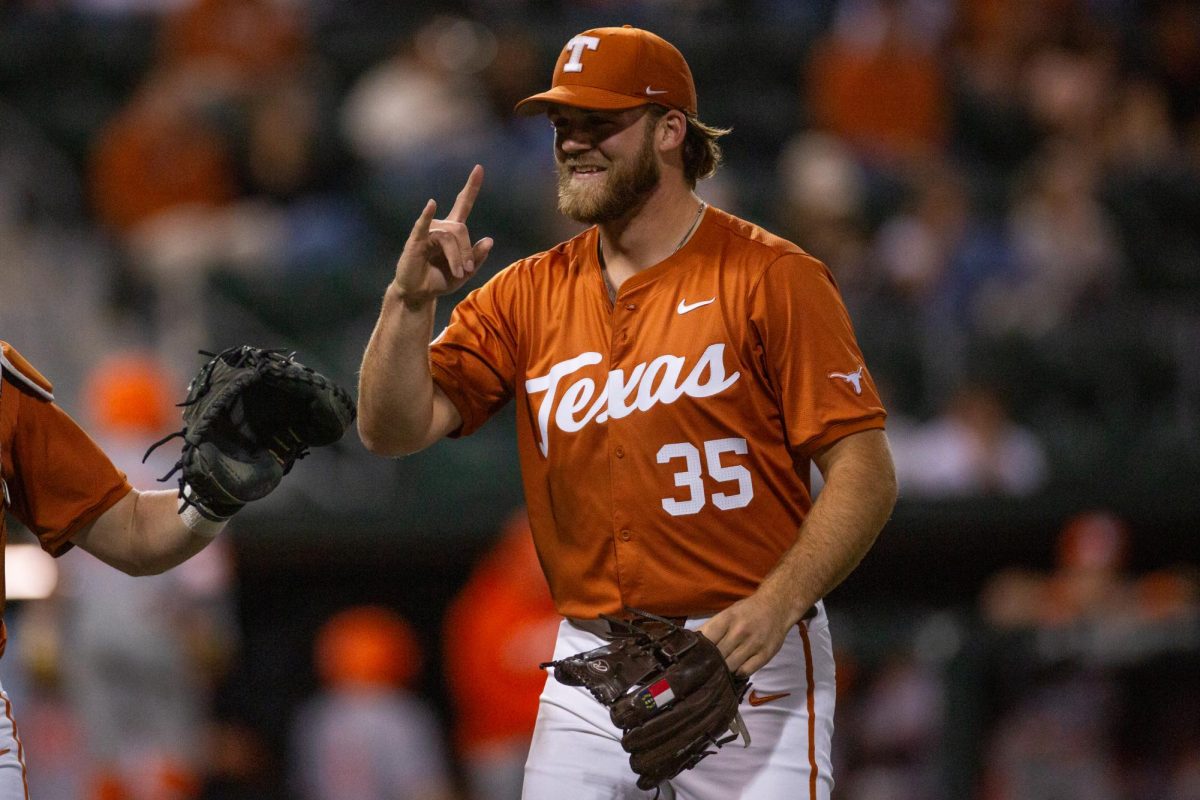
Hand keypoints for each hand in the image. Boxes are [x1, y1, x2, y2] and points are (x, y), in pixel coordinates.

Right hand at [392, 164, 493, 306]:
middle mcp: (440, 227)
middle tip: (466, 271)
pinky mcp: (415, 241)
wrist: (419, 294)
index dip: (471, 187)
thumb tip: (490, 240)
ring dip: (457, 257)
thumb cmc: (439, 280)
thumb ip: (477, 258)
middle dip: (467, 252)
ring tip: (459, 273)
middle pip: (461, 230)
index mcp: (452, 231)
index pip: (463, 203)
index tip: (479, 168)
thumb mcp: (464, 273)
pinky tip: (431, 205)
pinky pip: (423, 227)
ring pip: (449, 238)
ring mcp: (427, 233)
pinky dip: (427, 215)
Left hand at [698, 592, 796, 677]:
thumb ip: (711, 627)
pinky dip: (738, 673)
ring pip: (730, 666)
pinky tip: (736, 668)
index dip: (698, 650)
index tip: (693, 657)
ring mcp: (754, 643)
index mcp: (727, 619)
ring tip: (719, 670)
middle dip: (709, 663)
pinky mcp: (766, 654)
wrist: (777, 606)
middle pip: (718, 656)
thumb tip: (690, 642)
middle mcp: (740, 631)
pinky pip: (746, 671)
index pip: (706, 639)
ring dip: (723, 670)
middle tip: (705, 668)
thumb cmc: (747, 611)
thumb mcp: (728, 613)